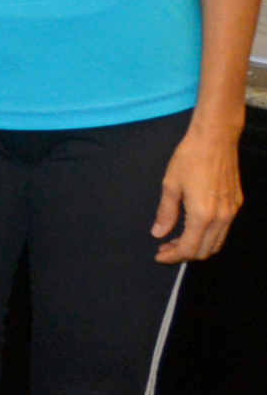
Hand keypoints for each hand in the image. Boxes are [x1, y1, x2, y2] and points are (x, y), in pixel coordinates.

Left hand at [155, 116, 243, 262]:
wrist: (216, 138)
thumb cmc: (190, 157)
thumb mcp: (171, 184)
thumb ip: (165, 212)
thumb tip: (158, 233)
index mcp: (204, 215)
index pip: (189, 248)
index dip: (173, 256)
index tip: (159, 255)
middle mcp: (222, 217)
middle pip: (205, 250)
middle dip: (184, 254)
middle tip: (165, 248)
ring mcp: (232, 211)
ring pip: (216, 242)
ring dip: (197, 246)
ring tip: (176, 239)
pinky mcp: (236, 203)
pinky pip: (223, 229)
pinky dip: (208, 235)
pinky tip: (192, 227)